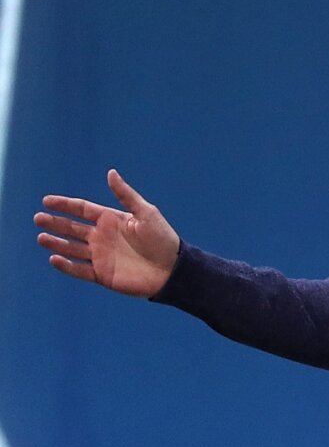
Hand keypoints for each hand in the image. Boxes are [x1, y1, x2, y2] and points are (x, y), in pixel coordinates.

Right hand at [34, 169, 180, 298]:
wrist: (172, 269)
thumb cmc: (162, 238)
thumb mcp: (145, 213)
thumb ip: (125, 195)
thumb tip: (110, 172)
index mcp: (111, 220)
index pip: (82, 210)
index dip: (65, 205)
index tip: (47, 201)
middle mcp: (102, 237)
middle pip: (72, 228)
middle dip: (55, 223)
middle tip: (38, 218)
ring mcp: (101, 256)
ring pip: (71, 248)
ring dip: (56, 243)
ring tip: (41, 238)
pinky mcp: (102, 274)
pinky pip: (79, 270)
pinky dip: (66, 265)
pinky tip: (54, 258)